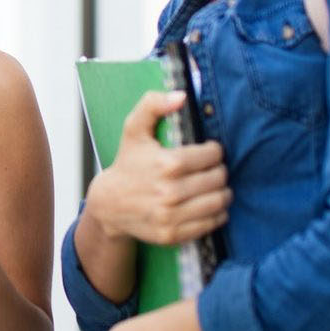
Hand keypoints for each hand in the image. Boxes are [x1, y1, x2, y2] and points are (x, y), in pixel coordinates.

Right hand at [86, 90, 229, 246]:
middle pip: (219, 178)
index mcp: (168, 164)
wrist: (108, 204)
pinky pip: (212, 223)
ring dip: (221, 192)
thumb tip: (180, 96)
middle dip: (217, 171)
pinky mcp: (174, 234)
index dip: (213, 151)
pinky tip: (206, 203)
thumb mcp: (133, 129)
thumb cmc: (127, 164)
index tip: (206, 152)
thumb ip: (153, 105)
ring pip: (220, 201)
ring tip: (211, 186)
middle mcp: (172, 192)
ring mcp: (173, 216)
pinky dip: (216, 213)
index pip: (213, 155)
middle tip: (209, 169)